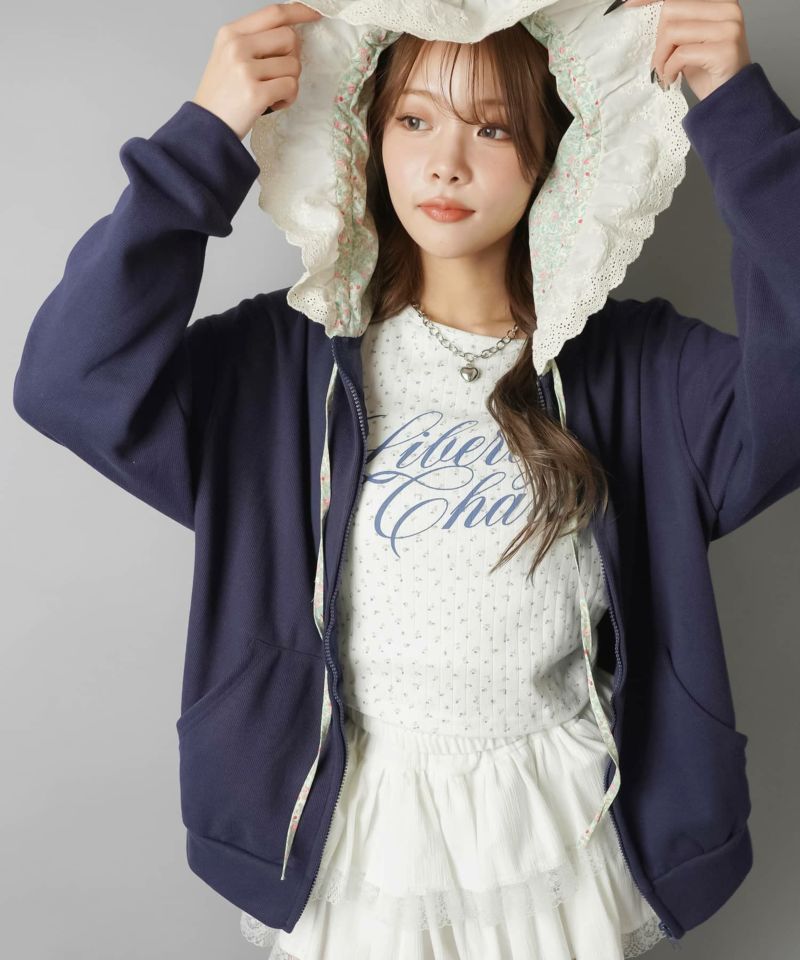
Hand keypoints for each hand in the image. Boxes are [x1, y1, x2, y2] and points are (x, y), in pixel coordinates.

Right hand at [192, 2, 322, 140]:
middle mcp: (237, 46)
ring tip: (273, 94)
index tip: (313, 15)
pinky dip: (288, 98)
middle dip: (293, 58)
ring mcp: (245, 70)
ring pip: (294, 65)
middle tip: (280, 75)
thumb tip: (291, 36)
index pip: (273, 13)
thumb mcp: (229, 56)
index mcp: (231, 33)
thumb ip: (255, 42)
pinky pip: (291, 87)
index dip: (298, 12)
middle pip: (289, 38)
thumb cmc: (222, 95)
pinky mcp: (255, 93)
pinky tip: (273, 103)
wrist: (206, 126)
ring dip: (290, 83)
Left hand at [612, 0, 751, 99]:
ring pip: (672, 32)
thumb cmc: (706, 70)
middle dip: (658, 38)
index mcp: (719, 1)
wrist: (728, 99)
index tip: (628, 3)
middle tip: (659, 61)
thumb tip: (640, 8)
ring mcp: (728, 28)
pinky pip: (681, 54)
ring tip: (664, 72)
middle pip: (671, 9)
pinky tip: (672, 78)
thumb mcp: (688, 40)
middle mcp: (728, 8)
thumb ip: (676, 22)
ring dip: (660, 57)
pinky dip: (669, 69)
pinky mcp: (724, 50)